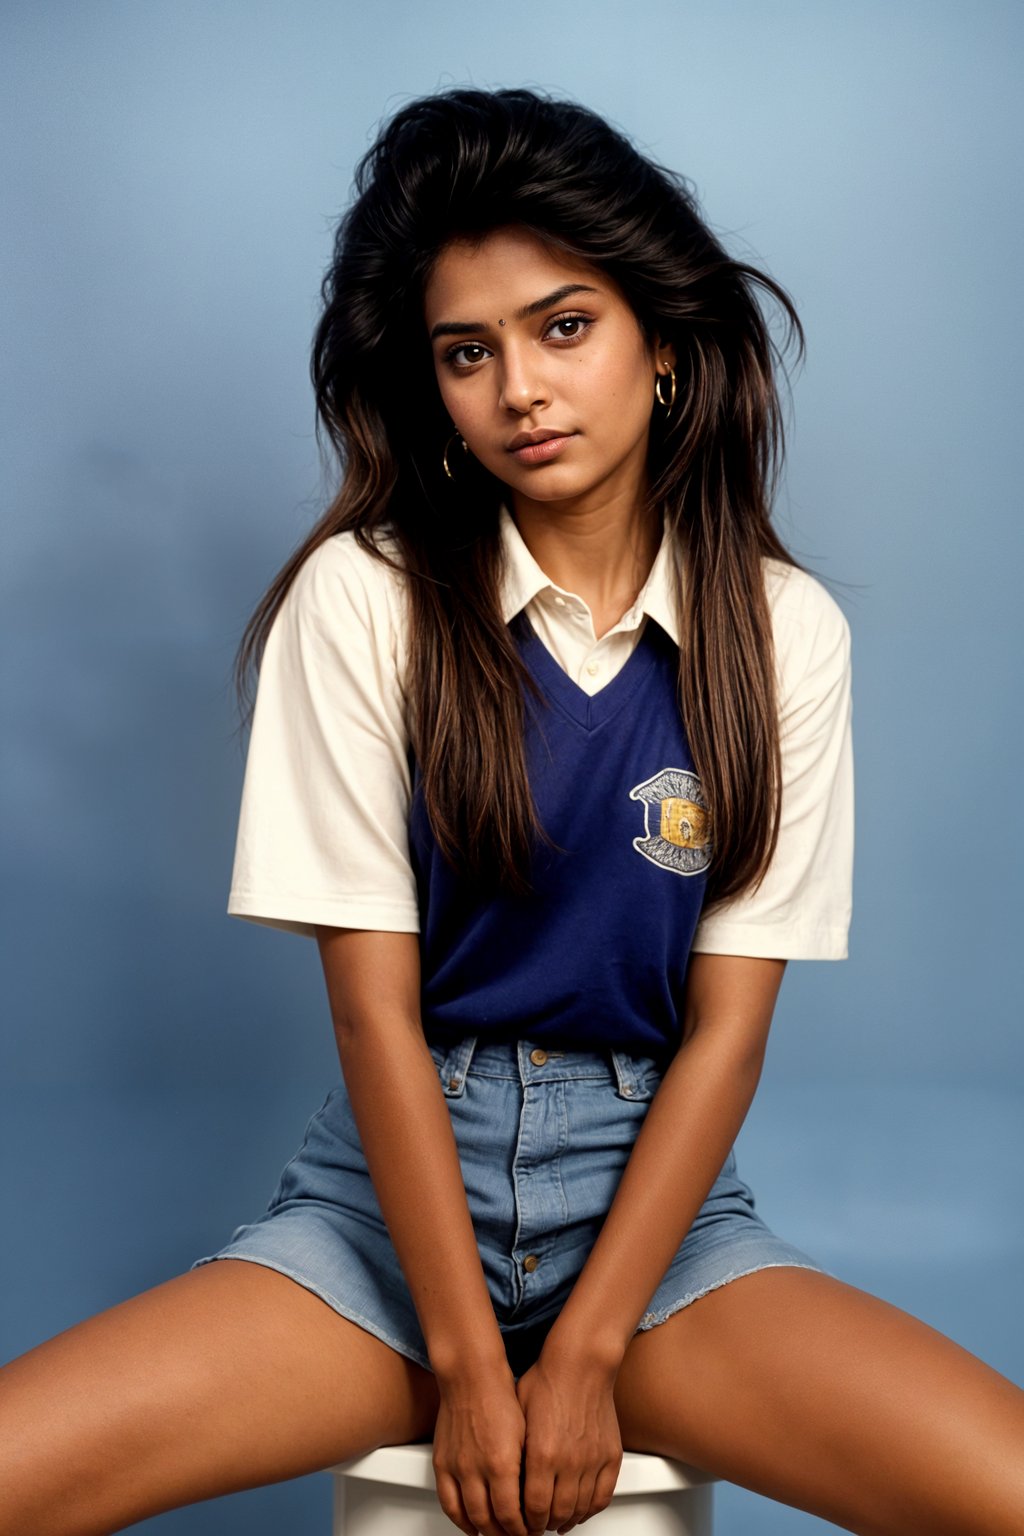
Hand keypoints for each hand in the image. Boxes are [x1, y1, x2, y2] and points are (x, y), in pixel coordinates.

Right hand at [432, 1359, 531, 1535]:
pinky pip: (448, 1503)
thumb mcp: (526, 1434)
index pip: (511, 1515)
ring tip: (497, 1532)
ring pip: (469, 1517)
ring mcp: (456, 1467)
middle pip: (490, 1521)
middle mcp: (476, 1469)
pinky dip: (460, 1520)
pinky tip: (470, 1525)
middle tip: (517, 1534)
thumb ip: (527, 1469)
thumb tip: (535, 1495)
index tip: (531, 1530)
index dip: (523, 1529)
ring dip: (485, 1530)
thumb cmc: (502, 1397)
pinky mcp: (442, 1463)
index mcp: (501, 1463)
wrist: (471, 1376)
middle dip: (506, 1533)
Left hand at [514, 1347, 622, 1532]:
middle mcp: (569, 1461)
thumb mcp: (517, 1415)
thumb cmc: (546, 1381)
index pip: (532, 1507)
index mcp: (541, 1453)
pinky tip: (580, 1511)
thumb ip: (513, 1451)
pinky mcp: (610, 1455)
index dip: (524, 1521)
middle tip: (535, 1525)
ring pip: (579, 1509)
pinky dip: (590, 1510)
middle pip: (556, 1513)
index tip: (520, 1523)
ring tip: (555, 1520)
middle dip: (542, 1524)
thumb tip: (503, 1478)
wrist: (581, 1362)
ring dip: (565, 1520)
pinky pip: (602, 1496)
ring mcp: (592, 1460)